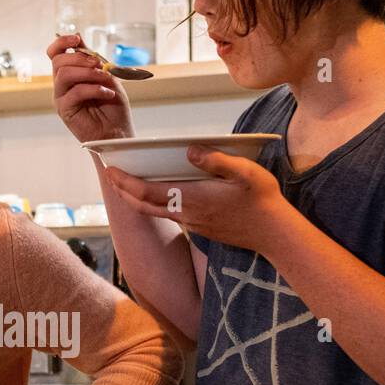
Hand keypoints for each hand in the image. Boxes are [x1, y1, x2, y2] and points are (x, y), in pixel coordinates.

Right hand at [47, 33, 133, 143]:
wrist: (118, 131)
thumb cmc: (113, 107)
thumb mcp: (107, 75)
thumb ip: (92, 58)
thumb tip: (78, 36)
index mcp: (70, 74)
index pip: (55, 53)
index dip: (62, 42)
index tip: (77, 39)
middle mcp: (63, 85)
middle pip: (58, 61)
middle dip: (80, 58)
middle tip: (99, 65)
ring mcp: (62, 97)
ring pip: (64, 74)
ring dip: (87, 73)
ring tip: (104, 79)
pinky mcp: (65, 110)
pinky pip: (75, 92)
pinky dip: (94, 89)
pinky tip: (108, 94)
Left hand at [103, 145, 296, 253]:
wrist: (273, 233)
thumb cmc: (261, 199)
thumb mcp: (245, 171)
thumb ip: (216, 160)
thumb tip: (189, 150)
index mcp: (192, 198)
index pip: (148, 192)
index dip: (126, 182)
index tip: (111, 171)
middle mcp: (187, 214)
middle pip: (144, 205)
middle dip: (123, 191)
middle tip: (111, 176)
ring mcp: (192, 224)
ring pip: (155, 212)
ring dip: (137, 199)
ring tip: (128, 183)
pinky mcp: (200, 229)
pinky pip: (170, 215)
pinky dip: (155, 204)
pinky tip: (158, 194)